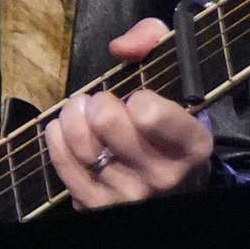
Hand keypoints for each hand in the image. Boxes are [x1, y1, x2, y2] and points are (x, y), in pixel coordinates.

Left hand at [45, 18, 213, 210]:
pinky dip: (57, 137)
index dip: (137, 96)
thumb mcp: (177, 79)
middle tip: (102, 102)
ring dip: (73, 116)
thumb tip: (120, 49)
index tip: (138, 100)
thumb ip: (153, 42)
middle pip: (107, 122)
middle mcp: (163, 177)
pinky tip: (65, 128)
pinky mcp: (97, 206)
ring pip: (80, 142)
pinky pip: (63, 163)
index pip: (148, 113)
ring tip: (81, 110)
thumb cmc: (171, 125)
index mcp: (192, 146)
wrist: (174, 185)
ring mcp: (129, 197)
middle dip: (98, 101)